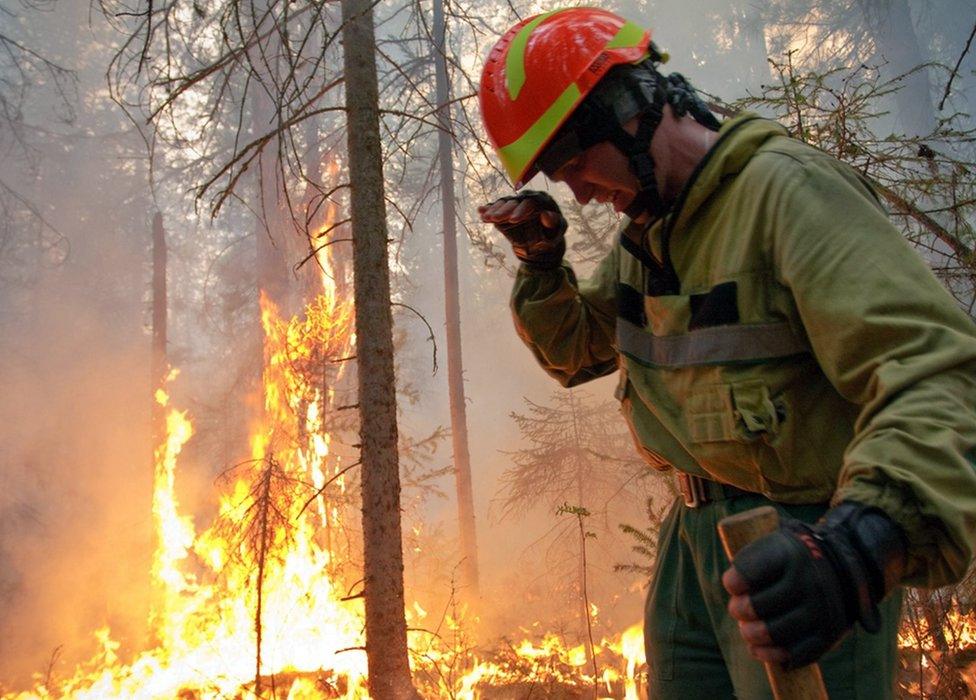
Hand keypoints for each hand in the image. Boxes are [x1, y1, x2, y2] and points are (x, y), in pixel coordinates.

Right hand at [478, 190, 566, 268]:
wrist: (542, 242)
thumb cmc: (553, 234)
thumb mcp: (558, 230)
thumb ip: (554, 222)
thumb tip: (546, 215)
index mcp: (541, 201)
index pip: (530, 203)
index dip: (521, 211)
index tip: (513, 220)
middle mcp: (527, 199)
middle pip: (514, 202)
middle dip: (503, 210)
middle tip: (494, 218)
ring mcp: (516, 205)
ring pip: (504, 204)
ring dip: (494, 210)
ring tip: (485, 217)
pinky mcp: (506, 211)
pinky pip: (497, 209)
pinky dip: (489, 210)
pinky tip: (480, 211)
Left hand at [721, 502, 905, 668]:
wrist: (844, 564)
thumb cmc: (793, 554)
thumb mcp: (776, 538)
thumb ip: (752, 554)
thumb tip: (731, 584)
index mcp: (790, 553)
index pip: (750, 572)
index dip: (734, 582)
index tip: (731, 584)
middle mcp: (808, 580)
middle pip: (758, 606)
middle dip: (739, 610)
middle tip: (736, 609)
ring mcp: (821, 608)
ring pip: (775, 631)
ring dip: (752, 634)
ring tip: (746, 630)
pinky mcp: (830, 632)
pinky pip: (797, 652)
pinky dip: (773, 655)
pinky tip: (758, 650)